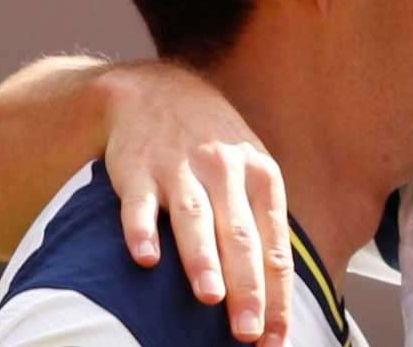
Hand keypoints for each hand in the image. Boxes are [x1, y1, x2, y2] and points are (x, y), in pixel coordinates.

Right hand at [97, 61, 292, 345]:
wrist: (156, 90)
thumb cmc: (212, 146)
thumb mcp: (249, 172)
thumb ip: (261, 225)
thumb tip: (276, 295)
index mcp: (261, 177)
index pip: (274, 245)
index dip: (276, 294)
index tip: (274, 338)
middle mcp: (225, 170)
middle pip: (239, 236)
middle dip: (246, 287)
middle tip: (247, 332)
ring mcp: (179, 167)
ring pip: (195, 218)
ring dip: (202, 258)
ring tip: (210, 297)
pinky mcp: (137, 168)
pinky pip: (138, 204)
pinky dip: (141, 230)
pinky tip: (146, 258)